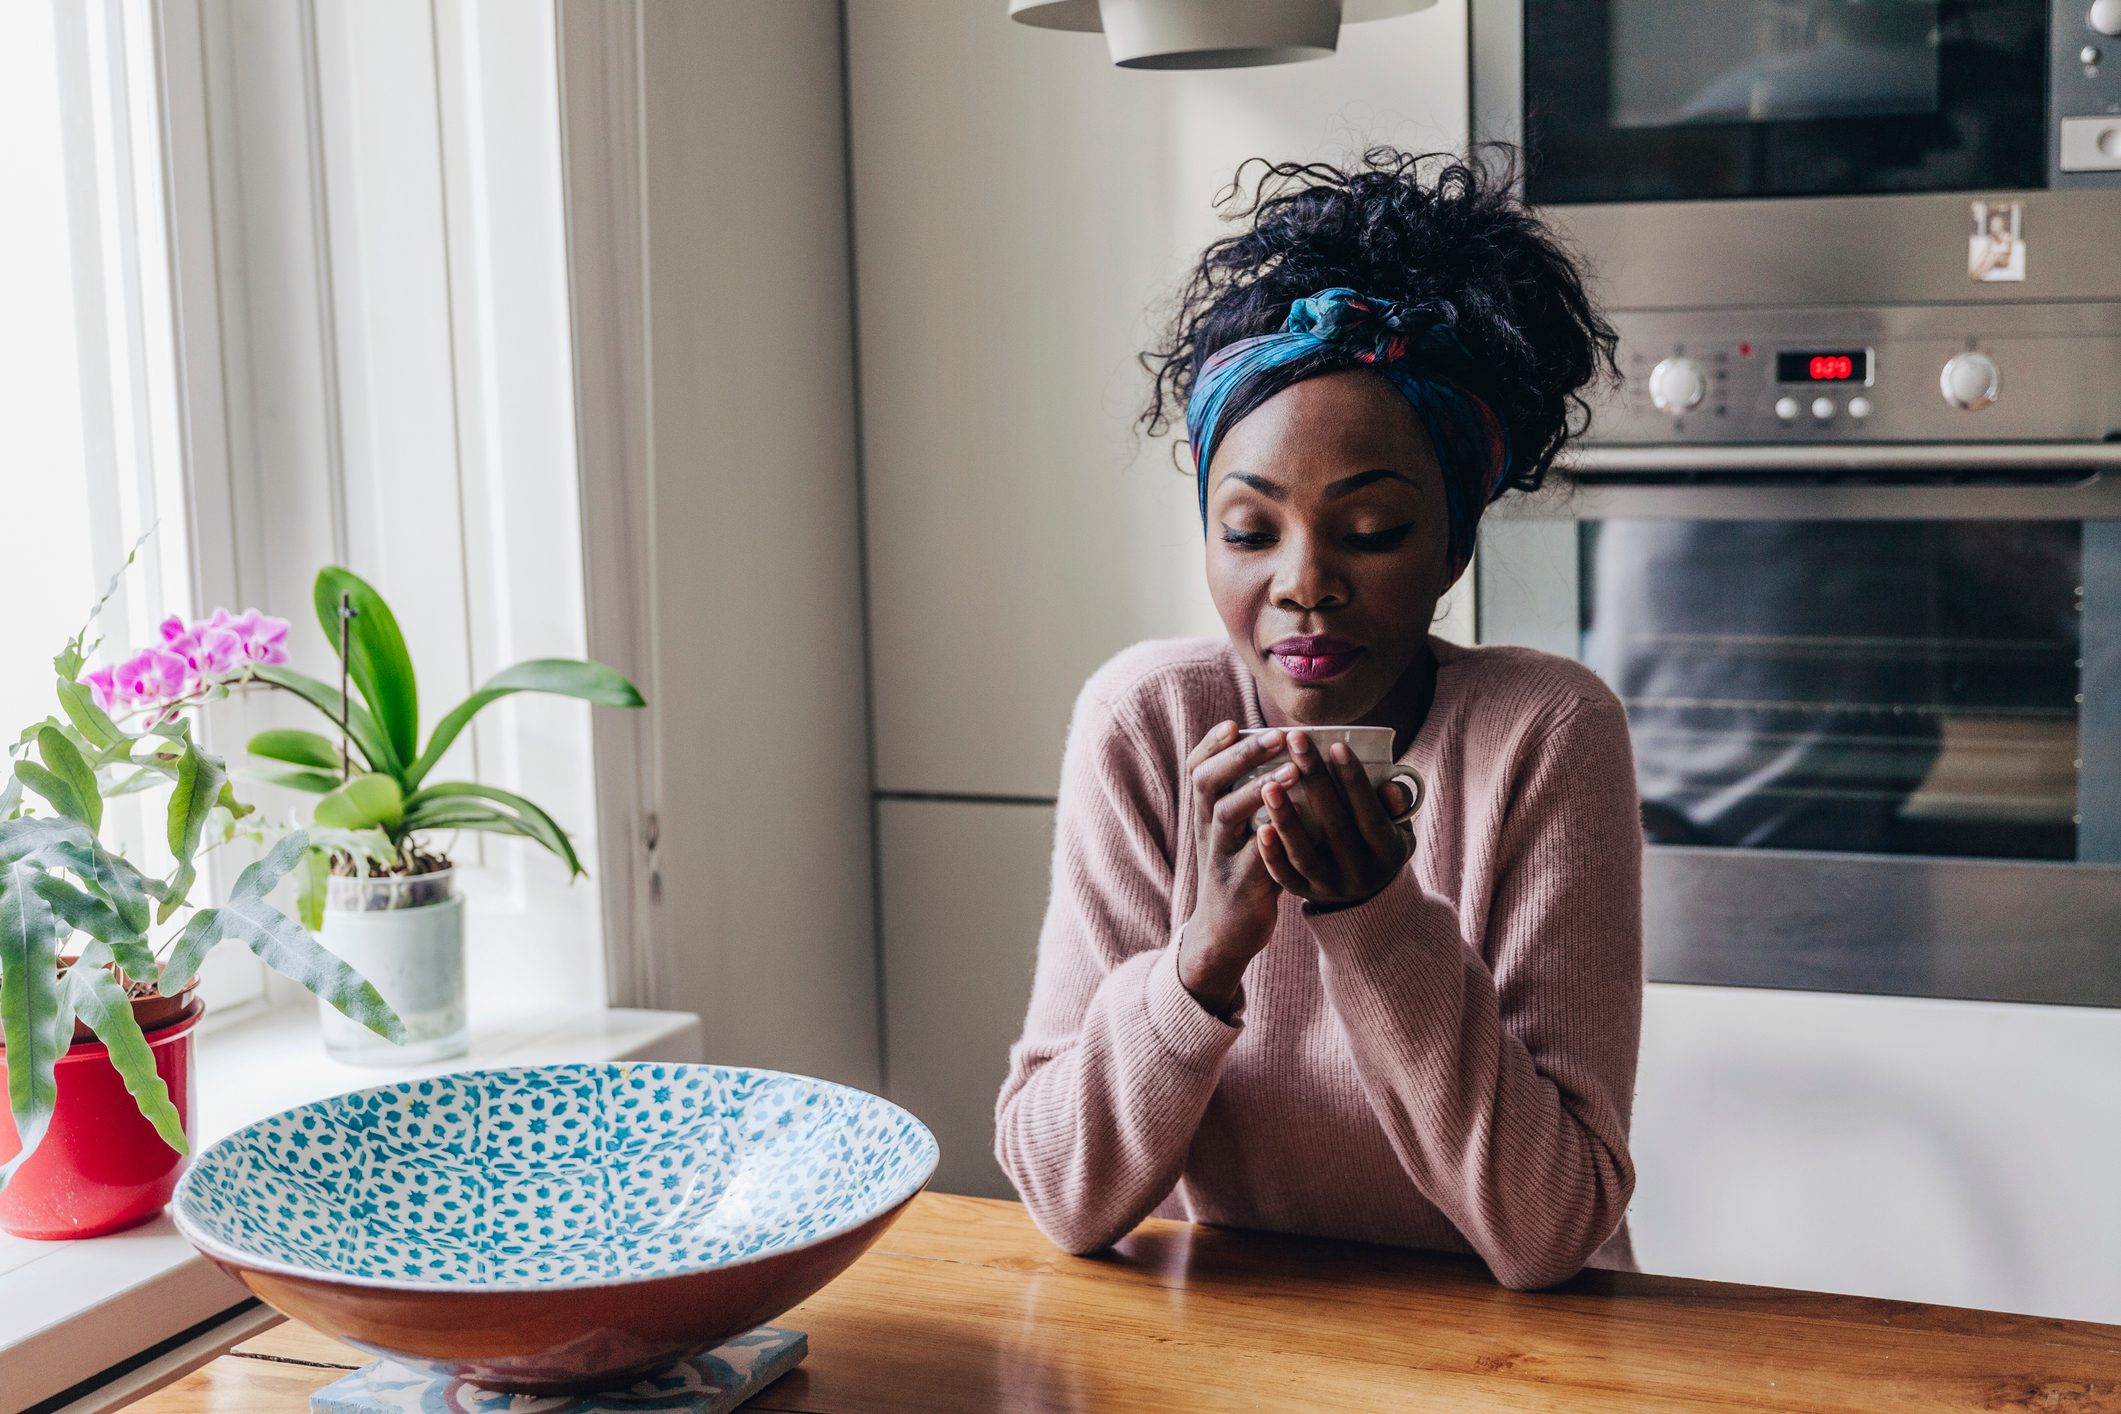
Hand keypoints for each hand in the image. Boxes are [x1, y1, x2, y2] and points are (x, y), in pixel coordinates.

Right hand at [1177, 721, 1286, 1015]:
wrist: (1225, 931)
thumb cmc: (1243, 869)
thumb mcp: (1239, 830)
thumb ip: (1255, 795)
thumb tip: (1290, 752)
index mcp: (1207, 813)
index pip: (1197, 768)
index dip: (1211, 744)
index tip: (1234, 723)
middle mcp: (1207, 830)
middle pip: (1207, 783)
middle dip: (1240, 756)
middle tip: (1276, 736)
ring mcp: (1221, 857)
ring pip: (1227, 816)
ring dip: (1256, 790)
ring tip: (1291, 772)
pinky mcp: (1241, 885)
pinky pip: (1254, 858)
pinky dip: (1270, 840)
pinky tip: (1291, 824)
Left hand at [1255, 732, 1413, 911]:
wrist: (1367, 894)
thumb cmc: (1380, 843)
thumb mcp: (1400, 827)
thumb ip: (1397, 806)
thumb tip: (1390, 786)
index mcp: (1387, 852)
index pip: (1370, 814)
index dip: (1355, 782)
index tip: (1336, 746)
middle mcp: (1359, 872)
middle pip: (1335, 826)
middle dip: (1315, 781)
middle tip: (1295, 741)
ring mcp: (1329, 886)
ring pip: (1305, 853)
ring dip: (1286, 819)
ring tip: (1268, 784)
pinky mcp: (1304, 892)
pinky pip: (1284, 876)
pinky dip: (1271, 853)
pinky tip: (1259, 827)